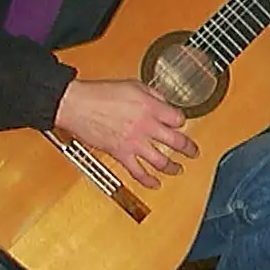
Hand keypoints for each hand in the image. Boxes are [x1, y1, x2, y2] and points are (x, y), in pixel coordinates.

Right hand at [54, 79, 196, 188]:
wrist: (76, 104)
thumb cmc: (99, 94)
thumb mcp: (133, 85)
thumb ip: (152, 95)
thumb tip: (164, 102)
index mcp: (150, 107)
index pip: (178, 119)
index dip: (182, 122)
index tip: (181, 125)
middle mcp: (146, 126)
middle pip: (177, 142)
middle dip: (189, 149)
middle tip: (193, 152)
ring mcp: (134, 142)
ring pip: (162, 161)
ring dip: (173, 167)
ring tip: (179, 169)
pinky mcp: (121, 154)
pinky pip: (138, 172)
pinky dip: (149, 181)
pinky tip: (155, 184)